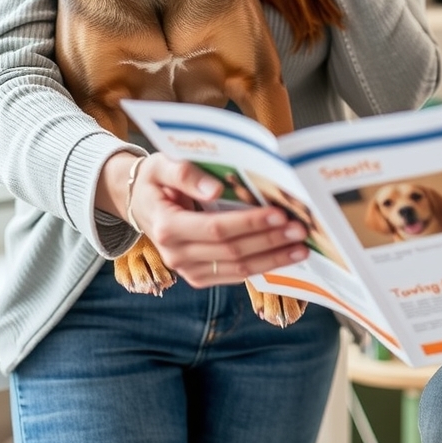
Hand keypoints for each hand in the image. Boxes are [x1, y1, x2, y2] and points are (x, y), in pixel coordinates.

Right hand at [98, 153, 309, 287]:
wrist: (141, 204)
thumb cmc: (155, 180)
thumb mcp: (162, 166)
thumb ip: (185, 174)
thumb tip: (216, 188)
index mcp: (167, 226)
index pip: (216, 228)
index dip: (249, 223)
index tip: (279, 214)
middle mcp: (175, 254)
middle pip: (231, 251)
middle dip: (269, 241)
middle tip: (300, 229)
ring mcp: (187, 270)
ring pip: (237, 269)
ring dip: (272, 259)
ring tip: (300, 247)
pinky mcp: (199, 276)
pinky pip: (234, 275)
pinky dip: (262, 267)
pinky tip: (284, 257)